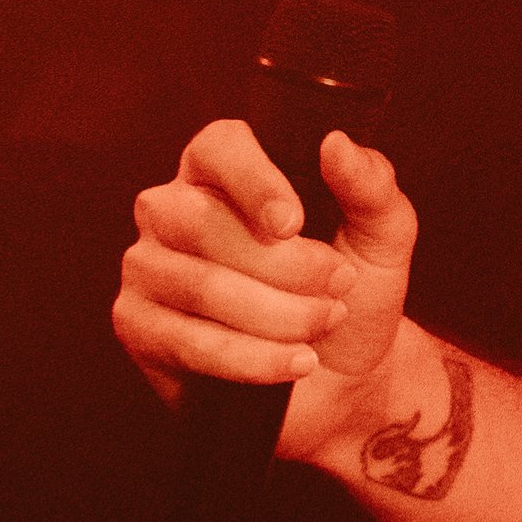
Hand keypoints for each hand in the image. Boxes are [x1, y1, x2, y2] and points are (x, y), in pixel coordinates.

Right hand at [113, 122, 417, 464]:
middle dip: (282, 264)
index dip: (253, 180)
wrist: (346, 378)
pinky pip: (189, 342)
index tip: (294, 223)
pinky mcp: (139, 327)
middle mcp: (172, 210)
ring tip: (324, 323)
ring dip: (277, 314)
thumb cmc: (354, 290)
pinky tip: (296, 361)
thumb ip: (370, 184)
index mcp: (223, 170)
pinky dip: (254, 358)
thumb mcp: (382, 233)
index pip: (217, 148)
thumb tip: (336, 143)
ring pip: (200, 286)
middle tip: (339, 285)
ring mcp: (148, 268)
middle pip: (200, 220)